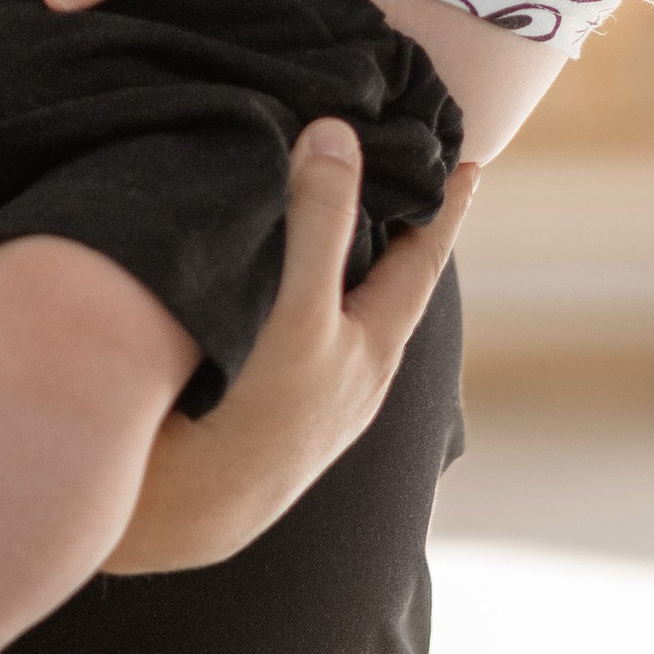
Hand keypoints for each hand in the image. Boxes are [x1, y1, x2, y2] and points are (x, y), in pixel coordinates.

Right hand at [108, 119, 478, 571]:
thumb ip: (319, 221)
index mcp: (372, 352)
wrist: (183, 517)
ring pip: (333, 319)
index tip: (470, 166)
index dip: (444, 211)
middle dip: (388, 238)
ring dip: (334, 271)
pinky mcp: (257, 424)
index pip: (422, 262)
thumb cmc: (252, 411)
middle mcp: (348, 384)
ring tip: (326, 226)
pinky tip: (258, 296)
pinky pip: (287, 339)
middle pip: (381, 292)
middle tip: (396, 184)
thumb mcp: (298, 308)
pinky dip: (287, 300)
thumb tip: (337, 135)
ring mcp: (304, 410)